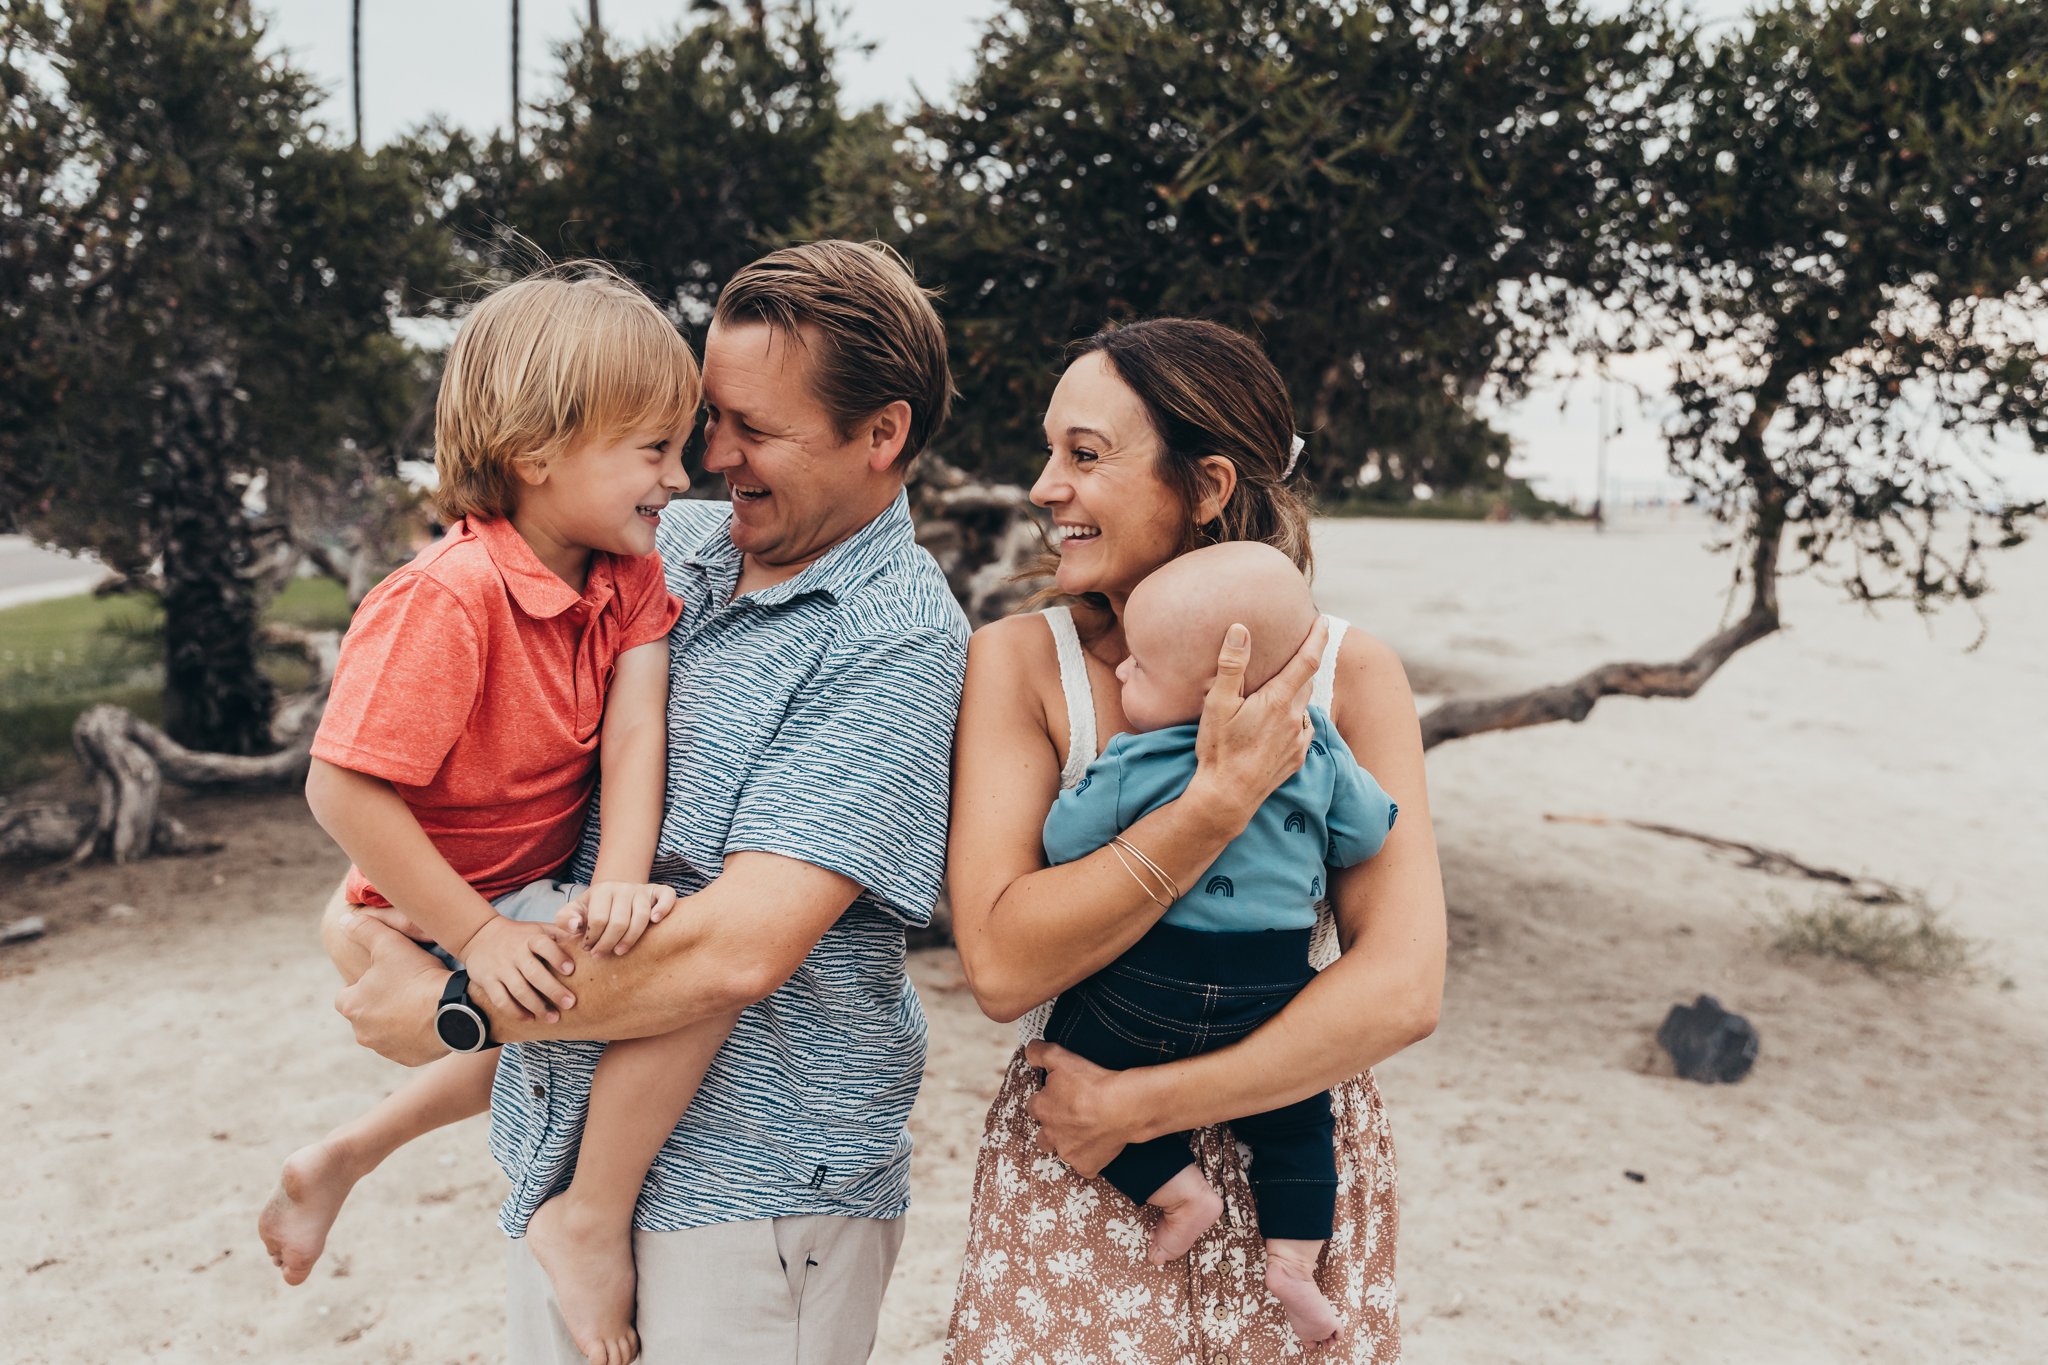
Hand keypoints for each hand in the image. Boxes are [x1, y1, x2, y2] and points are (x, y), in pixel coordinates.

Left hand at [331, 911, 458, 1065]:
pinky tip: (430, 1018)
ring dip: (397, 1020)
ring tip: (420, 1001)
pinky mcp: (407, 1059)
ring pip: (385, 1031)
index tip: (388, 975)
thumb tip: (344, 921)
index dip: (367, 983)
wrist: (453, 1009)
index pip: (348, 994)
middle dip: (381, 1003)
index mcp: (351, 1006)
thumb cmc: (417, 976)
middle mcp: (362, 1033)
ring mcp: (384, 1049)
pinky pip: (406, 1045)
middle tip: (406, 986)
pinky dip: (414, 1034)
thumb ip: (364, 929)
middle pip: (367, 1013)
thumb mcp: (389, 943)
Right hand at [455, 915, 577, 1022]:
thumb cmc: (521, 936)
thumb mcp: (539, 928)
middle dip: (552, 989)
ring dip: (536, 1006)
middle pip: (534, 972)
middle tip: (570, 1004)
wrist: (481, 935)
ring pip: (518, 989)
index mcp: (531, 938)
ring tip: (553, 1018)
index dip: (557, 957)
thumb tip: (589, 939)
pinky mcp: (487, 981)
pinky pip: (500, 999)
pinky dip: (515, 1011)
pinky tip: (529, 1019)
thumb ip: (562, 933)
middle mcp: (515, 952)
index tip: (571, 970)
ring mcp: (500, 968)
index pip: (544, 945)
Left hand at [556, 881, 676, 955]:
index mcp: (602, 890)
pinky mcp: (658, 892)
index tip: (588, 949)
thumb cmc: (593, 909)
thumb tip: (575, 927)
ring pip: (641, 917)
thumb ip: (566, 918)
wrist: (614, 894)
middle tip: (601, 955)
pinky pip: (667, 896)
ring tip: (620, 952)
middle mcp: (624, 887)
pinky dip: (664, 908)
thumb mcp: (575, 911)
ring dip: (631, 939)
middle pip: (619, 921)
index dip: (592, 939)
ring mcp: (642, 890)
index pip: (598, 919)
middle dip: (608, 943)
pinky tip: (655, 921)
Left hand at [1024, 1040, 1141, 1177]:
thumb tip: (1029, 1050)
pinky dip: (1090, 1158)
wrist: (1122, 1107)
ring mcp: (1067, 1152)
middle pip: (1043, 1135)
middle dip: (1052, 1128)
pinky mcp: (1086, 1166)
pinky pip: (1084, 1166)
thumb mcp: (1061, 1057)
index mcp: (1041, 1109)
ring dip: (1069, 1143)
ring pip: (1062, 1151)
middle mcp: (1049, 1134)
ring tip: (1086, 1131)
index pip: (1034, 1105)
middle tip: (1072, 1117)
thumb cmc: (1092, 1082)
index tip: (1061, 1095)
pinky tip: (1100, 1145)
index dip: (1047, 1099)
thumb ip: (1040, 1052)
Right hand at [1189, 618, 1328, 826]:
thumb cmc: (1219, 749)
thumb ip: (1231, 666)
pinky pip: (1303, 730)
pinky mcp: (1297, 759)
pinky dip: (1295, 720)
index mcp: (1277, 701)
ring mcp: (1298, 740)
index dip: (1317, 638)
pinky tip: (1280, 723)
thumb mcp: (1218, 704)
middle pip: (1306, 682)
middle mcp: (1295, 718)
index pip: (1306, 660)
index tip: (1324, 621)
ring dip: (1296, 695)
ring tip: (1279, 691)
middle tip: (1295, 652)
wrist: (1227, 798)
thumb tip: (1240, 629)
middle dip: (1303, 665)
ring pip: (1304, 707)